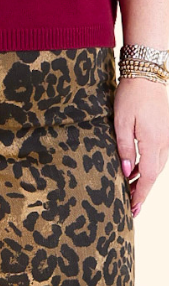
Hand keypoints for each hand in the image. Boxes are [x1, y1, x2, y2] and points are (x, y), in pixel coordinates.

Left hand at [114, 77, 168, 215]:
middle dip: (142, 190)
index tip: (133, 209)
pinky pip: (158, 155)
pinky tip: (135, 170)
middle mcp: (165, 143)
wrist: (146, 77)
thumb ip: (124, 148)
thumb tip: (127, 173)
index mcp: (153, 142)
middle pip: (154, 174)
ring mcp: (168, 138)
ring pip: (157, 165)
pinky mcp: (166, 133)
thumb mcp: (120, 122)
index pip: (148, 176)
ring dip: (145, 178)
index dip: (141, 194)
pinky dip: (148, 165)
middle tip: (130, 206)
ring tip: (130, 191)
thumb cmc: (130, 97)